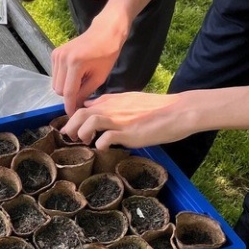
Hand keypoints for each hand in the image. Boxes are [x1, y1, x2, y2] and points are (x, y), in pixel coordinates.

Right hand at [52, 28, 122, 114]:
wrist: (104, 32)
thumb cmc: (107, 53)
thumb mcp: (99, 77)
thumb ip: (85, 93)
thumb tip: (75, 106)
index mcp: (75, 64)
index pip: (68, 92)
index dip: (70, 106)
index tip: (72, 116)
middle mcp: (62, 58)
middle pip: (59, 90)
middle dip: (69, 95)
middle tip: (83, 92)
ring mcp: (57, 55)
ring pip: (55, 83)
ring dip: (66, 87)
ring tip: (81, 80)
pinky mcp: (55, 53)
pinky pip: (55, 75)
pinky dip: (64, 78)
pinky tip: (75, 73)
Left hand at [63, 91, 192, 148]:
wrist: (178, 111)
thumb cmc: (157, 108)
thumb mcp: (130, 99)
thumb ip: (111, 102)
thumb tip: (92, 105)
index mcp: (112, 101)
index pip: (84, 106)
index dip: (74, 117)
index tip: (73, 127)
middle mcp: (113, 108)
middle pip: (80, 113)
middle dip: (71, 126)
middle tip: (71, 137)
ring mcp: (120, 120)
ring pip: (89, 121)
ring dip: (82, 133)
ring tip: (86, 141)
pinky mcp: (129, 132)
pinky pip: (106, 138)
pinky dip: (100, 145)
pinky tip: (103, 148)